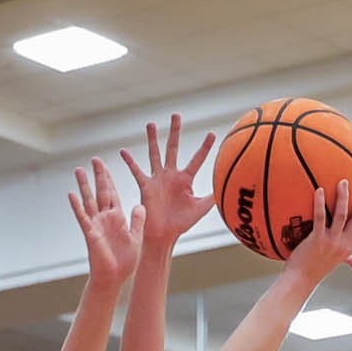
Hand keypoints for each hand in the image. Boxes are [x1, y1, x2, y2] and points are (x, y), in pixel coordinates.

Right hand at [69, 157, 145, 284]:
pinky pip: (83, 217)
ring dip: (84, 185)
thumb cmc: (125, 261)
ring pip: (89, 200)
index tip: (105, 165)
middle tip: (94, 158)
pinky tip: (71, 194)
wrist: (116, 278)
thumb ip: (137, 221)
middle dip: (98, 175)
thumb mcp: (136, 237)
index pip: (112, 193)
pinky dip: (77, 206)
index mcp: (117, 217)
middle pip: (100, 192)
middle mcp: (105, 218)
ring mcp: (96, 224)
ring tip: (79, 170)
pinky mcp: (91, 233)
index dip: (109, 179)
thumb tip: (140, 205)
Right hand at [120, 113, 215, 243]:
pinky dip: (131, 162)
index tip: (212, 133)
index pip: (197, 159)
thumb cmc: (182, 223)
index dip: (205, 147)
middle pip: (173, 148)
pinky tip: (124, 151)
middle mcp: (171, 175)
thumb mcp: (201, 208)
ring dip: (153, 140)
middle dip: (175, 132)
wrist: (164, 235)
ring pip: (155, 154)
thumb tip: (227, 186)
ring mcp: (158, 179)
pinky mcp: (146, 186)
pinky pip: (137, 172)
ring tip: (151, 124)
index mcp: (185, 179)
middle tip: (177, 115)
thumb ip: (213, 196)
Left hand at [285, 180, 351, 282]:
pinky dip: (320, 203)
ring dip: (344, 197)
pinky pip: (321, 218)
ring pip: (342, 215)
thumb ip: (334, 244)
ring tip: (344, 182)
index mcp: (348, 249)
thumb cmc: (310, 269)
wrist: (300, 281)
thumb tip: (330, 231)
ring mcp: (331, 242)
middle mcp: (344, 245)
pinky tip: (319, 190)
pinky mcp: (318, 240)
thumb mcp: (328, 257)